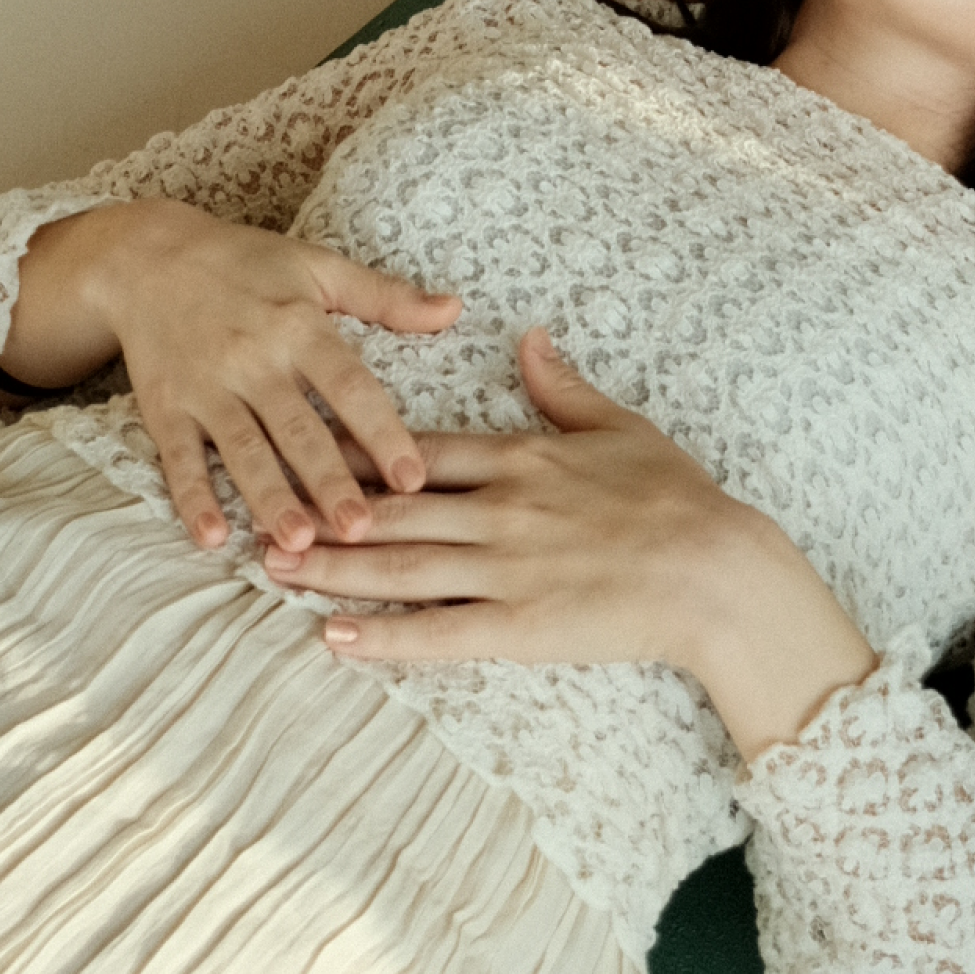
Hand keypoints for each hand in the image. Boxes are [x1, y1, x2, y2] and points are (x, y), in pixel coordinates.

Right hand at [5, 197, 459, 552]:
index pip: (348, 386)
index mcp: (299, 326)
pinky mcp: (164, 407)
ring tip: (297, 542)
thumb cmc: (244, 263)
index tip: (413, 477)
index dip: (382, 432)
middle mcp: (254, 360)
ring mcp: (206, 387)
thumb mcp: (317, 266)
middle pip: (297, 429)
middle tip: (361, 531)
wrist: (146, 258)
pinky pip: (179, 457)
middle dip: (329, 482)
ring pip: (242, 451)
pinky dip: (192, 497)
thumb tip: (454, 309)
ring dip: (269, 497)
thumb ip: (386, 296)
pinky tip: (211, 537)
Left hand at [267, 330, 876, 762]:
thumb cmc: (678, 497)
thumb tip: (528, 337)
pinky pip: (438, 632)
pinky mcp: (519, 626)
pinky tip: (335, 636)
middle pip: (391, 507)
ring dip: (332, 568)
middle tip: (257, 514)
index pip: (419, 449)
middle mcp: (499, 509)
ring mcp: (505, 569)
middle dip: (318, 509)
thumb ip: (563, 386)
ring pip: (400, 566)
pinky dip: (385, 635)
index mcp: (520, 457)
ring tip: (273, 570)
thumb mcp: (620, 426)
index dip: (356, 449)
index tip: (302, 443)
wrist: (718, 572)